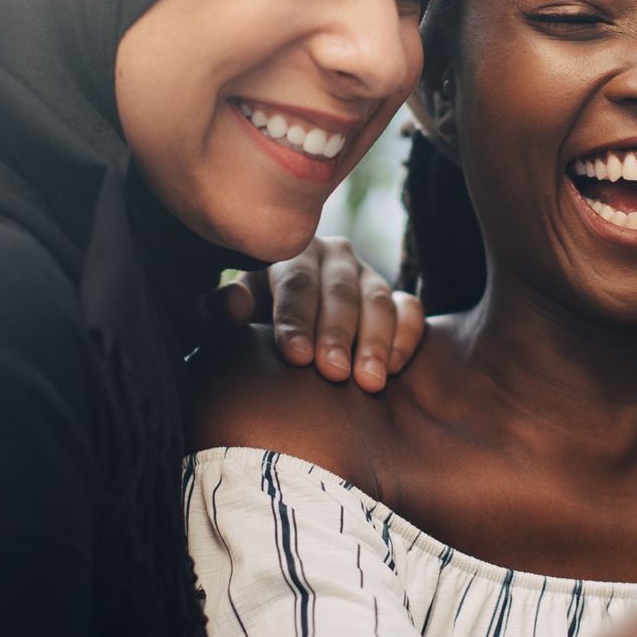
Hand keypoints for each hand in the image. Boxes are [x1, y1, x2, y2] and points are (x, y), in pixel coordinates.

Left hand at [212, 236, 426, 391]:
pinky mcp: (397, 298)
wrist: (294, 328)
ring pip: (378, 301)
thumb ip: (226, 309)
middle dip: (337, 334)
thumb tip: (233, 308)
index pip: (296, 282)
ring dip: (374, 342)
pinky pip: (410, 310)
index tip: (296, 356)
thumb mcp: (239, 311)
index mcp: (292, 254)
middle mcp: (334, 257)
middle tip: (334, 372)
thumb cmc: (259, 319)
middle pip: (339, 292)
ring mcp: (369, 276)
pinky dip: (405, 336)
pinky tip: (392, 368)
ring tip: (368, 382)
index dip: (295, 319)